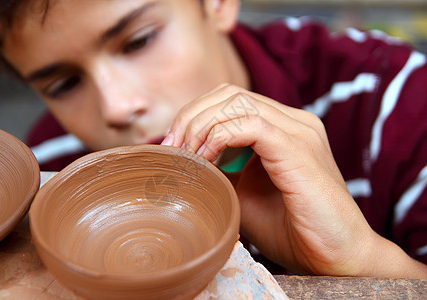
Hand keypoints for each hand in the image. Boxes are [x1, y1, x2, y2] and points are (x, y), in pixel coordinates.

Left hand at [162, 84, 426, 277]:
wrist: (335, 256)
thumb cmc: (290, 229)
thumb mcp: (243, 195)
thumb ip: (220, 171)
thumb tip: (184, 161)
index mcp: (283, 127)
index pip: (230, 100)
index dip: (195, 116)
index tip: (173, 147)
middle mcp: (294, 121)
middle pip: (229, 94)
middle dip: (191, 117)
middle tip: (171, 149)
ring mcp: (299, 131)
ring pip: (236, 102)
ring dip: (200, 126)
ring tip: (184, 156)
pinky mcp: (298, 148)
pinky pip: (249, 125)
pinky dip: (218, 138)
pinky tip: (205, 161)